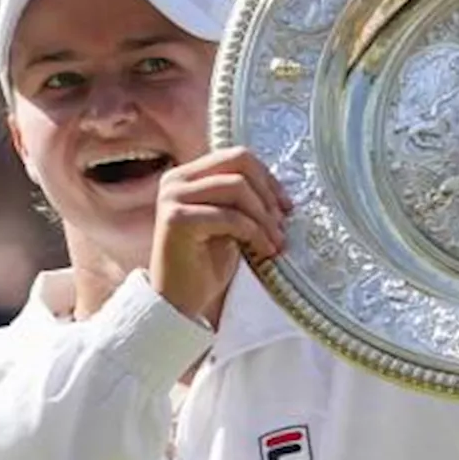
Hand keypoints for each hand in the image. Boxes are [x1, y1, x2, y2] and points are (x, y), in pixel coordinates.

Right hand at [150, 146, 291, 323]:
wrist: (179, 302)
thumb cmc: (205, 264)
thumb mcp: (229, 223)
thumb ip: (243, 200)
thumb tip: (281, 192)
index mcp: (188, 175)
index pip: (236, 157)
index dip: (267, 178)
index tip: (286, 206)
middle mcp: (175, 180)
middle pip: (238, 164)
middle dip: (267, 194)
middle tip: (283, 224)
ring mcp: (173, 197)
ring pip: (236, 187)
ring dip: (264, 217)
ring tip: (277, 241)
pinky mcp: (176, 219)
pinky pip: (229, 216)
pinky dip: (254, 232)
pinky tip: (264, 250)